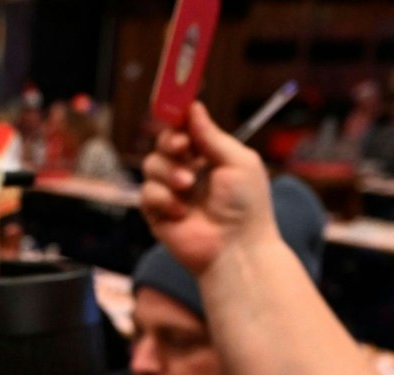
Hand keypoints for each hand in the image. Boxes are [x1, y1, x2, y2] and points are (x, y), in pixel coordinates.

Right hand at [139, 102, 276, 280]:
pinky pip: (146, 193)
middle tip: (183, 148)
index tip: (175, 111)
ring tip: (189, 186)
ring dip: (169, 172)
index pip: (185, 130)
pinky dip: (164, 199)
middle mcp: (188, 172)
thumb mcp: (238, 161)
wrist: (237, 248)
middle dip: (170, 142)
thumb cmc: (246, 207)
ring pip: (151, 165)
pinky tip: (182, 213)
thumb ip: (212, 135)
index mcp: (209, 157)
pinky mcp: (157, 213)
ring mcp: (171, 193)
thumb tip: (194, 108)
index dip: (178, 120)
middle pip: (163, 143)